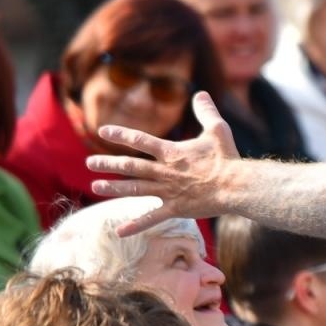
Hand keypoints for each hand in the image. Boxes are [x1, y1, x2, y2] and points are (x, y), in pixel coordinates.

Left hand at [85, 93, 240, 233]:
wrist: (235, 186)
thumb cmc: (227, 158)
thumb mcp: (218, 130)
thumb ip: (206, 112)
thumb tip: (200, 94)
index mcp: (171, 152)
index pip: (140, 140)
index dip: (121, 134)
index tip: (103, 131)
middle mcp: (164, 171)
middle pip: (130, 166)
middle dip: (108, 164)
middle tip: (90, 162)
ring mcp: (168, 191)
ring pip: (135, 189)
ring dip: (114, 188)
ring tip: (95, 186)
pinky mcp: (175, 209)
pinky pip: (152, 218)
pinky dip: (136, 226)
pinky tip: (119, 231)